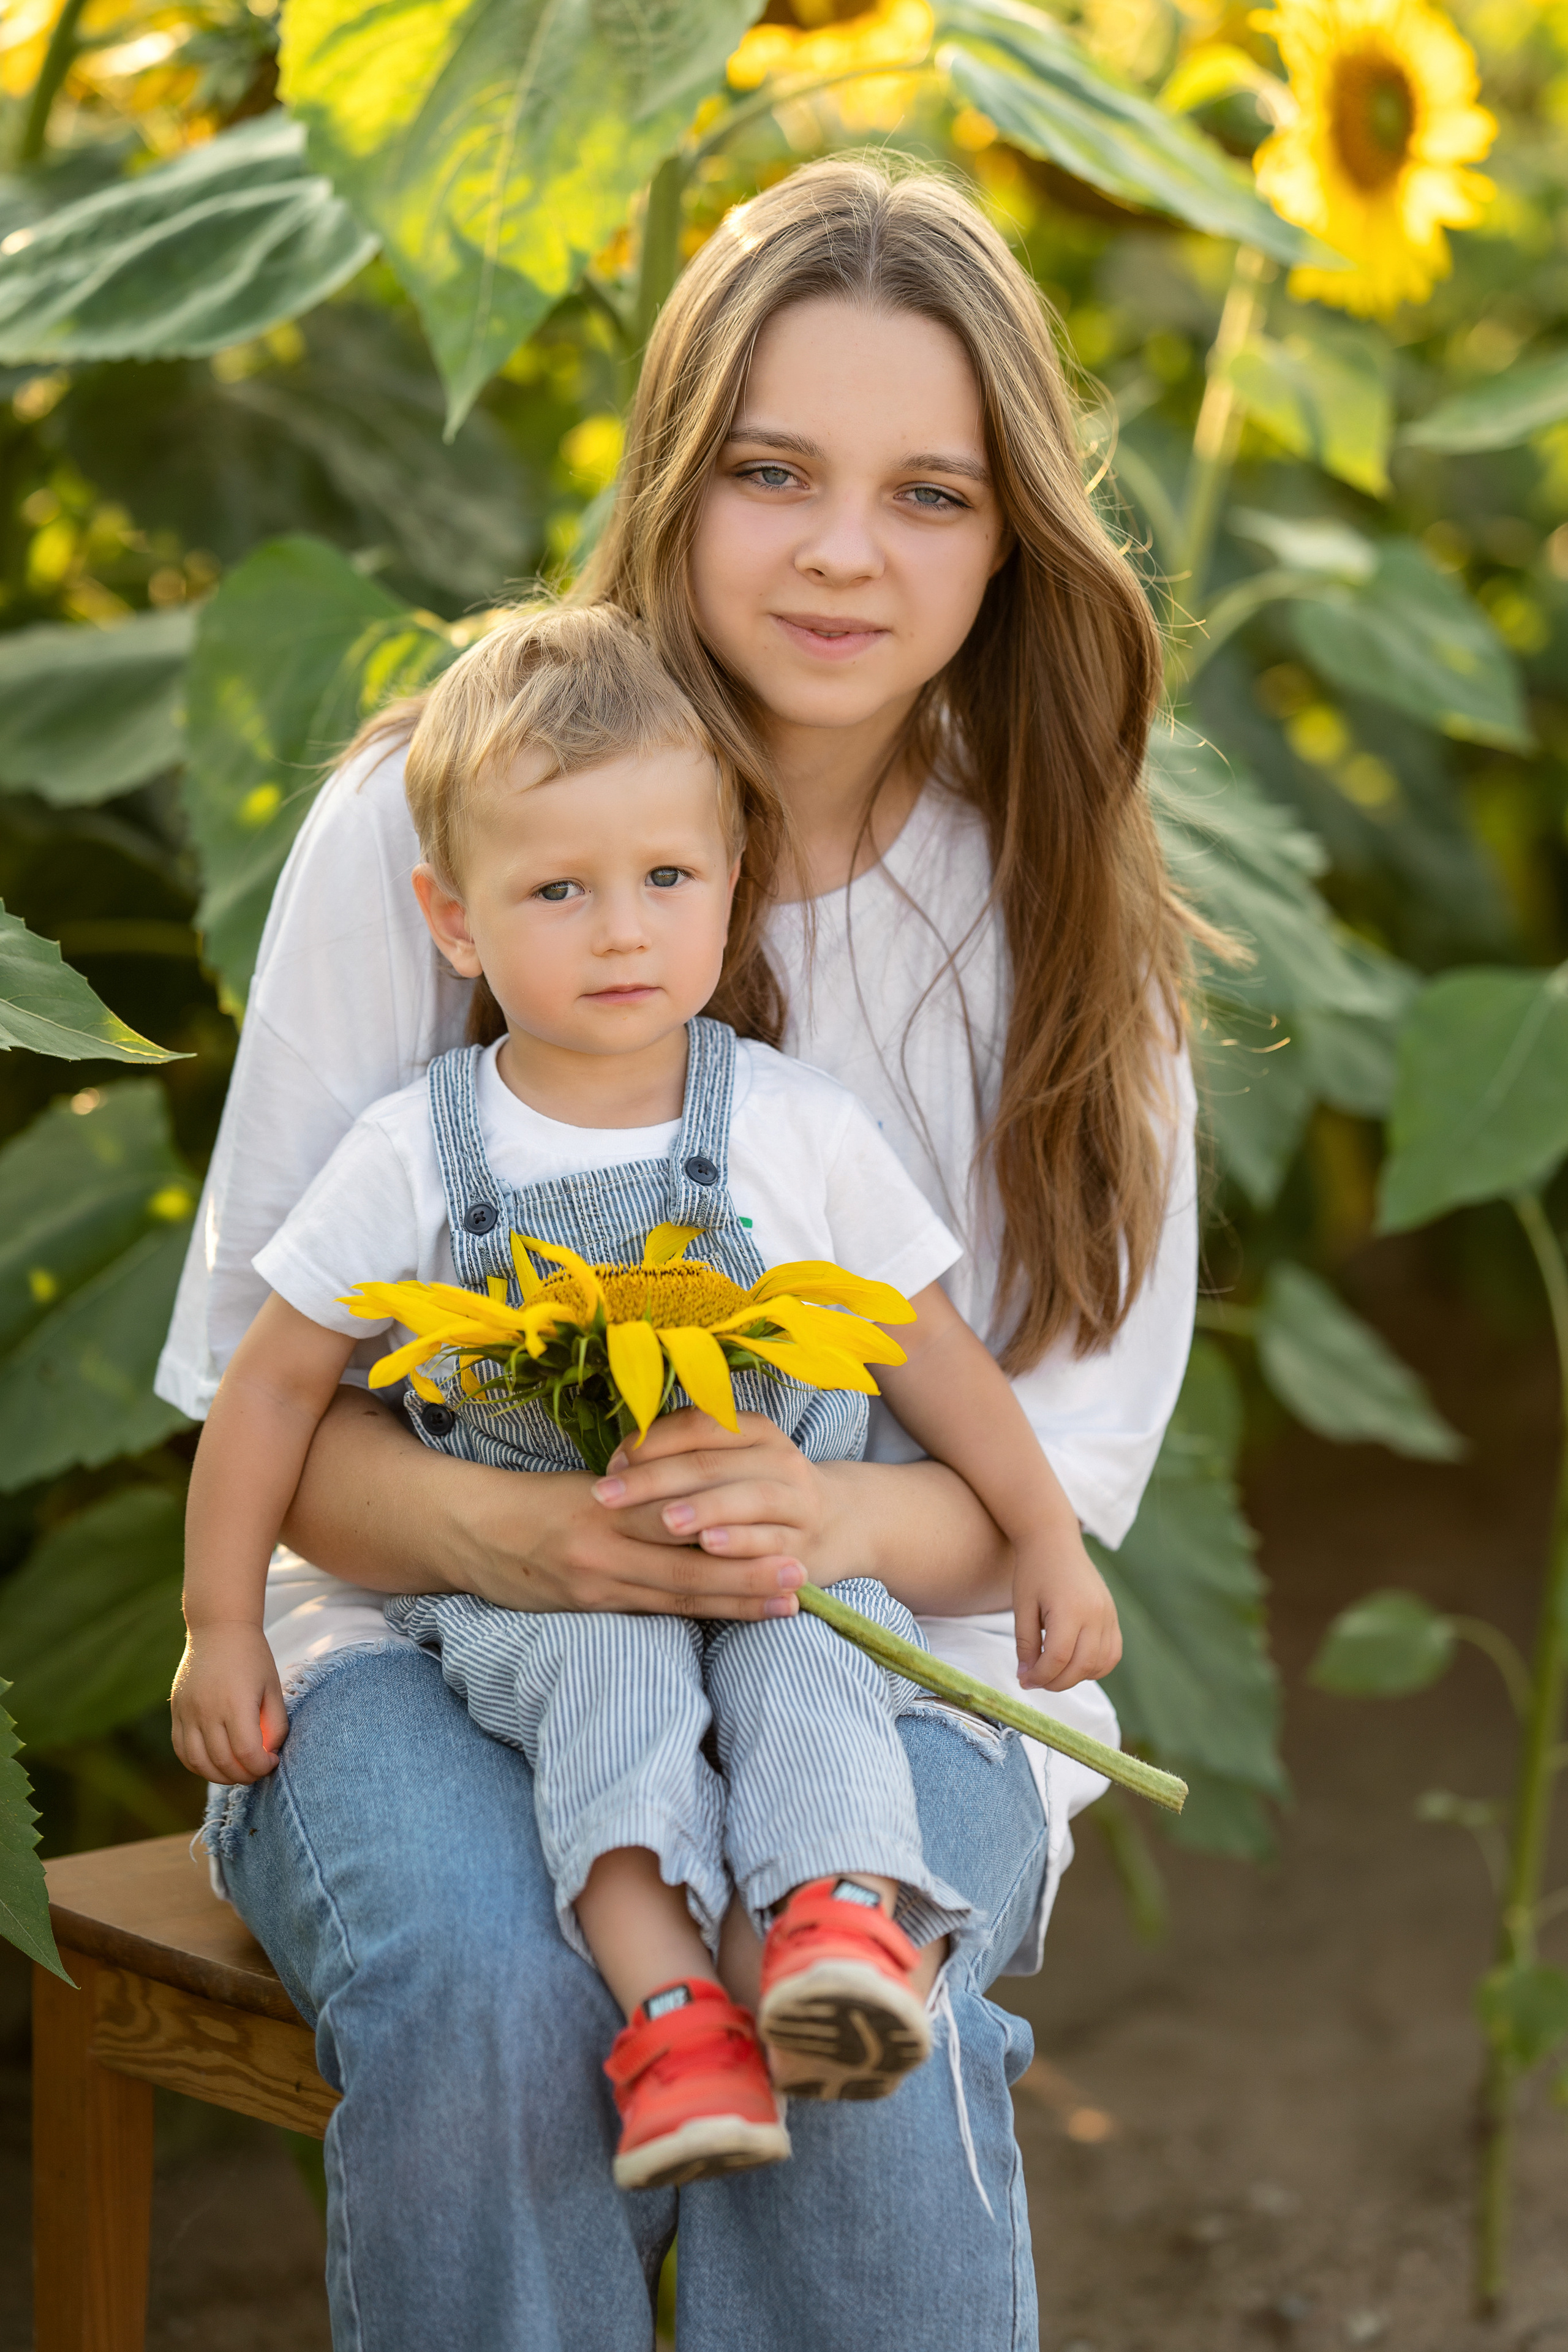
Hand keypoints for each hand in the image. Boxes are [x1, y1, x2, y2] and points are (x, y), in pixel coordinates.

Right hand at [171, 1624, 288, 1783]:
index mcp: (236, 1703)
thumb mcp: (272, 1688)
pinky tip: (214, 1764)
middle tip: (258, 1771)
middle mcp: (207, 1711)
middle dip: (245, 1775)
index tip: (272, 1762)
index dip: (262, 1767)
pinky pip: (182, 1751)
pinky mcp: (176, 1712)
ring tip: (238, 1772)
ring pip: (199, 1763)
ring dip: (220, 1777)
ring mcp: (187, 1712)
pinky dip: (197, 1766)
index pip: (247, 1753)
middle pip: (223, 1763)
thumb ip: (276, 1724)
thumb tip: (269, 1755)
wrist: (218, 1629)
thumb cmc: (252, 1657)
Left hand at [590, 1408, 845, 1607]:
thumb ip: (684, 1454)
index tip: (609, 1466)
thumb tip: (620, 1459)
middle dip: (654, 1481)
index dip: (650, 1443)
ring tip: (665, 1519)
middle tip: (607, 1496)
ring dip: (703, 1508)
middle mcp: (778, 1458)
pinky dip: (740, 1543)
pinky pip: (770, 1541)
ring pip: (746, 1498)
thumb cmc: (758, 1490)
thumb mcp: (731, 1461)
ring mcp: (796, 1500)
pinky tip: (709, 1547)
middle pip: (710, 1464)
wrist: (839, 1522)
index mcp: (753, 1429)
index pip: (696, 1426)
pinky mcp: (804, 1543)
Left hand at [1013, 1534, 1121, 1691]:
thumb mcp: (1022, 1607)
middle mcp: (1096, 1613)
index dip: (1040, 1676)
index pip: (1058, 1658)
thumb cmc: (1034, 1570)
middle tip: (1036, 1681)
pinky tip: (1075, 1665)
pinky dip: (1096, 1666)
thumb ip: (1025, 1644)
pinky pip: (1113, 1652)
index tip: (1024, 1680)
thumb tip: (1027, 1678)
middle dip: (1056, 1682)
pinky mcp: (1113, 1615)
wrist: (1055, 1540)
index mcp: (1070, 1609)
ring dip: (1077, 1677)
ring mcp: (1109, 1614)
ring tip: (1054, 1673)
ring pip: (1100, 1663)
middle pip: (1081, 1665)